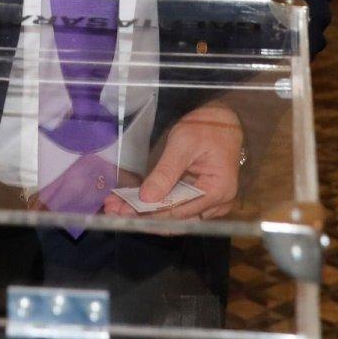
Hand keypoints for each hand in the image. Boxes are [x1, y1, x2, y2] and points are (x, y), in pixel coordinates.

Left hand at [104, 103, 243, 220]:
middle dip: (143, 215)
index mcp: (217, 191)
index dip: (149, 213)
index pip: (179, 210)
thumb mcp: (184, 143)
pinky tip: (133, 201)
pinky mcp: (201, 198)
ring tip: (116, 207)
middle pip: (175, 217)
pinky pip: (177, 207)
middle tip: (113, 210)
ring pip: (175, 215)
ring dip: (146, 212)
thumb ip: (166, 172)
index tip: (123, 211)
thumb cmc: (206, 128)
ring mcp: (210, 204)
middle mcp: (217, 205)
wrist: (224, 120)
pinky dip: (156, 204)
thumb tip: (147, 198)